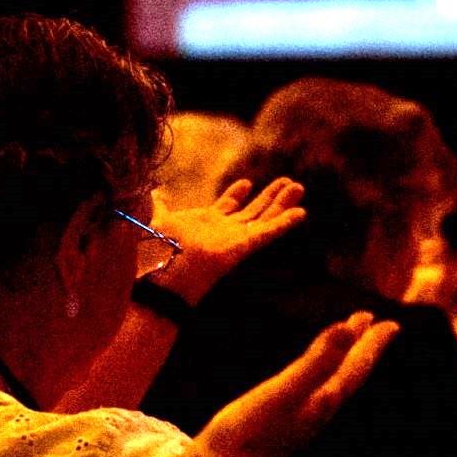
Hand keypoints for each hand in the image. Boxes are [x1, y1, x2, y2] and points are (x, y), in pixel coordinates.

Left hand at [149, 178, 305, 303]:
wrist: (160, 276)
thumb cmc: (156, 253)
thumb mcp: (156, 221)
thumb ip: (159, 208)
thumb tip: (154, 195)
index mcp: (205, 225)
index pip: (226, 207)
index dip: (236, 194)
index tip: (246, 182)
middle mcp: (224, 233)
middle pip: (252, 211)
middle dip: (269, 196)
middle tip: (287, 181)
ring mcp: (235, 240)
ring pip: (264, 218)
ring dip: (282, 203)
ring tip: (298, 187)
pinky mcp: (243, 247)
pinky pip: (268, 233)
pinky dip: (284, 223)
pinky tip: (301, 212)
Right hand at [174, 312, 399, 456]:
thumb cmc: (246, 435)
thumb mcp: (282, 391)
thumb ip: (315, 362)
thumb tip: (348, 330)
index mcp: (320, 402)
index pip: (353, 368)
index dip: (370, 344)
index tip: (388, 323)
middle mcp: (316, 413)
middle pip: (348, 376)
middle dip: (363, 350)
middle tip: (380, 326)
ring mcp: (299, 422)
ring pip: (333, 387)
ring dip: (345, 363)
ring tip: (352, 345)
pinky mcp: (281, 427)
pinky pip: (312, 395)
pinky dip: (321, 378)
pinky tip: (313, 381)